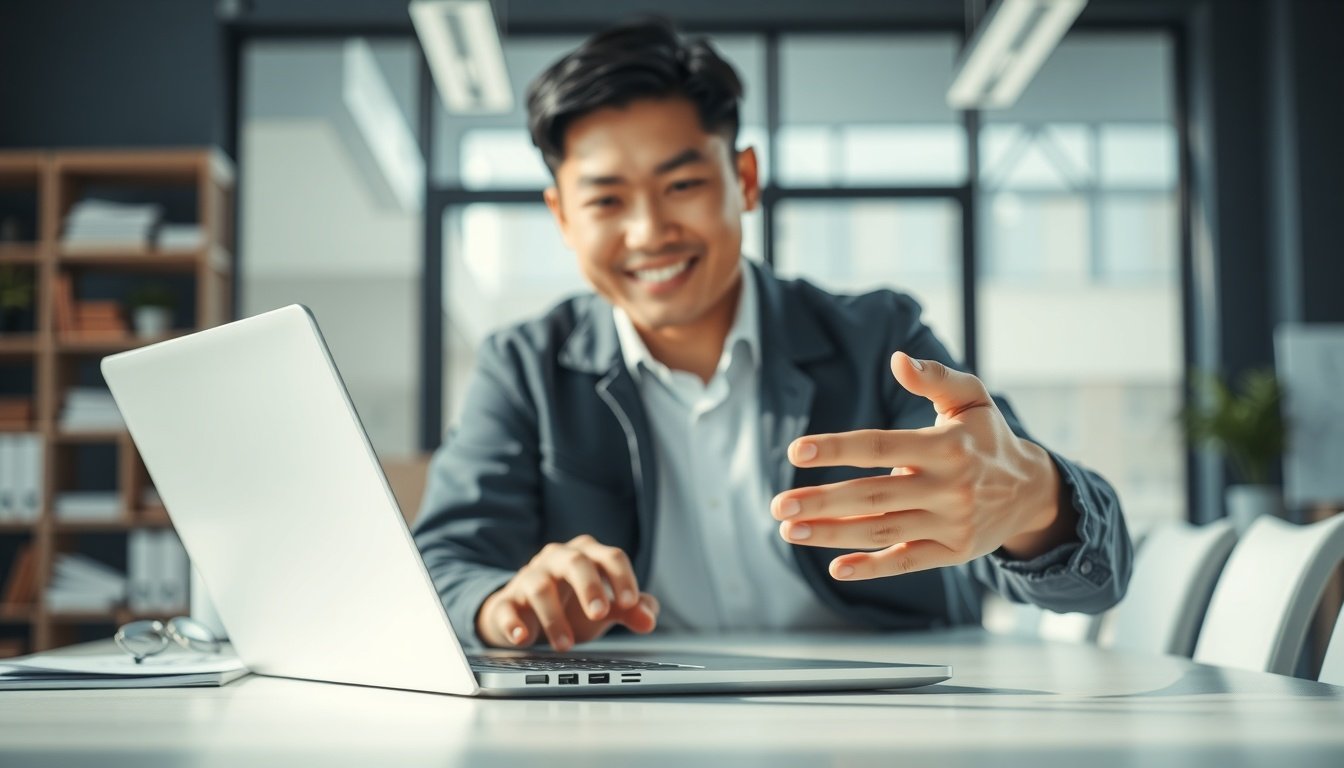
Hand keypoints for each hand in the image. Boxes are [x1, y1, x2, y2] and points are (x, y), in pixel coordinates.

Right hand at [476, 534, 658, 650]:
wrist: (525, 612)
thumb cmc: (571, 604)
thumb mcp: (605, 606)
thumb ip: (630, 610)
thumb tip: (649, 619)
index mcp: (587, 556)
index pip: (610, 556)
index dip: (622, 577)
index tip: (630, 602)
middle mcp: (557, 559)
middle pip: (575, 562)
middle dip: (590, 587)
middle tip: (600, 615)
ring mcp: (529, 577)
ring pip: (540, 586)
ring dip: (555, 616)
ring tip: (566, 644)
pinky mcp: (506, 600)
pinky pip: (506, 607)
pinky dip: (513, 622)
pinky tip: (523, 637)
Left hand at [771, 352, 1074, 580]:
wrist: (1033, 491)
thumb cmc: (987, 438)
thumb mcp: (971, 399)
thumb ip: (934, 378)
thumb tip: (897, 359)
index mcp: (946, 447)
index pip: (881, 447)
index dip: (837, 448)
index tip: (797, 451)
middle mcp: (948, 488)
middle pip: (872, 495)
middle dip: (821, 500)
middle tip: (778, 505)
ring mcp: (950, 524)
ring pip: (881, 530)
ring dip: (832, 534)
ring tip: (790, 530)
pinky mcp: (952, 552)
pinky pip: (906, 562)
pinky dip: (872, 567)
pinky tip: (836, 568)